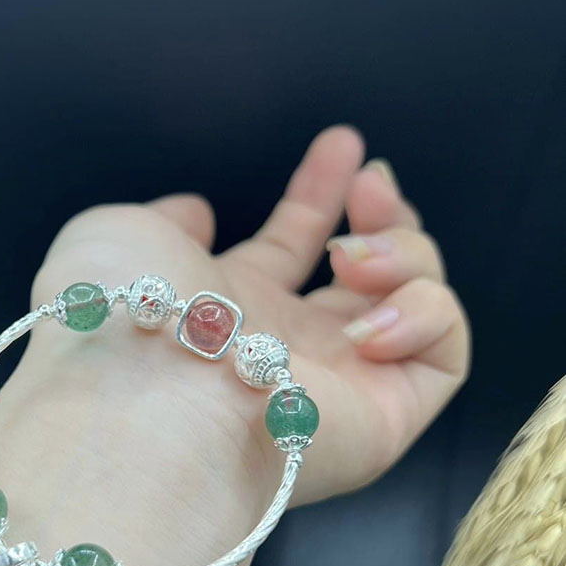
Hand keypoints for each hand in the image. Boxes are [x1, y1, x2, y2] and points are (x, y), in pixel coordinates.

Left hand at [17, 125, 468, 512]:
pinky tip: (363, 323)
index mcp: (229, 308)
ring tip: (351, 257)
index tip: (342, 146)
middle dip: (386, 216)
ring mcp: (340, 384)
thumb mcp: (120, 238)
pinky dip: (423, 314)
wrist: (142, 402)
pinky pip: (446, 354)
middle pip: (367, 276)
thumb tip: (197, 215)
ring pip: (419, 305)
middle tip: (371, 184)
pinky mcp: (384, 419)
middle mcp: (288, 346)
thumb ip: (167, 219)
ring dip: (404, 254)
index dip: (320, 194)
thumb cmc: (119, 317)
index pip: (292, 249)